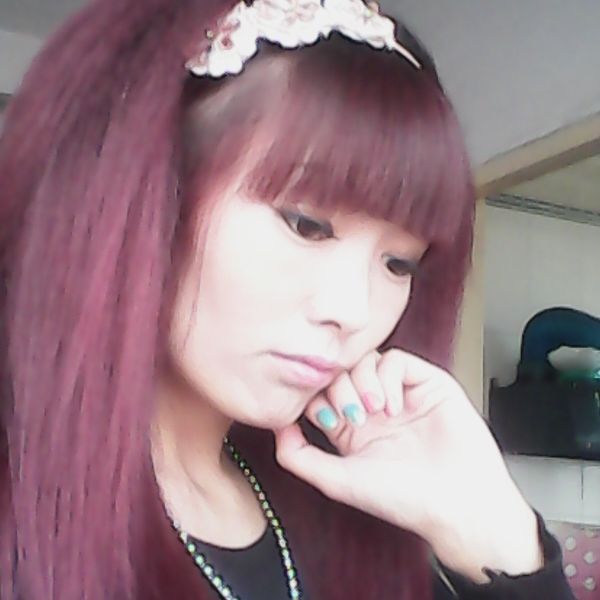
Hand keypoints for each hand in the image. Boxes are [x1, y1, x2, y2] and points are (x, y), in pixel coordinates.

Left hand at [274, 348, 542, 581]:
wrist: (459, 504)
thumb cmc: (402, 500)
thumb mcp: (338, 480)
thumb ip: (299, 456)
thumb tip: (274, 425)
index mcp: (352, 430)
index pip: (320, 394)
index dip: (316, 399)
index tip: (325, 420)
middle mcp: (374, 409)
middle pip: (340, 373)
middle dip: (340, 390)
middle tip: (354, 417)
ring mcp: (401, 394)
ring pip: (366, 361)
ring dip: (364, 382)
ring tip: (377, 411)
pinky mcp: (427, 383)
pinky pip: (397, 360)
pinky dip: (390, 377)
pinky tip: (396, 405)